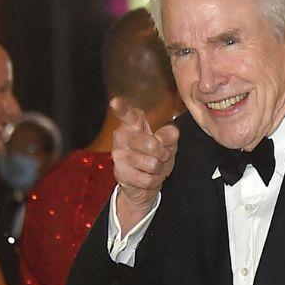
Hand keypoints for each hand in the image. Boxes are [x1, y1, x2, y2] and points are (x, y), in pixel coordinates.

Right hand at [111, 97, 178, 231]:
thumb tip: (160, 138)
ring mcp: (118, 155)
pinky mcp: (119, 173)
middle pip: (151, 144)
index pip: (127, 114)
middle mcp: (121, 136)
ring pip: (151, 164)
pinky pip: (147, 179)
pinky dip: (154, 181)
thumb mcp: (168, 142)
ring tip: (154, 167)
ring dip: (159, 169)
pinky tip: (148, 177)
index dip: (122, 108)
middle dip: (164, 154)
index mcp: (133, 124)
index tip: (115, 102)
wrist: (144, 182)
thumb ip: (170, 134)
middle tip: (162, 156)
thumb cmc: (156, 155)